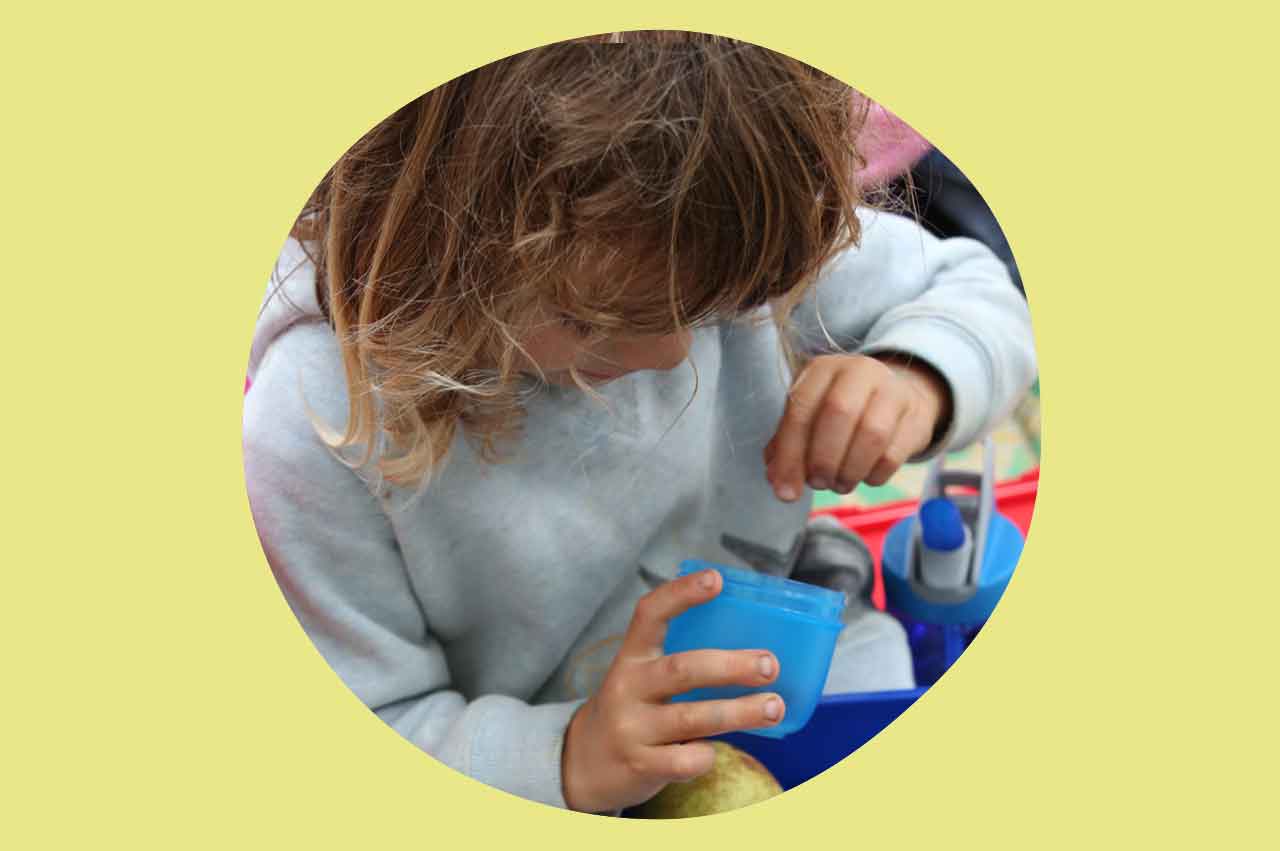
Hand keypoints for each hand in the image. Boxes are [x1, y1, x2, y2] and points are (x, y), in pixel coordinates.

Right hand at [560, 569, 784, 812]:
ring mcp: (631, 728)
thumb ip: (681, 666)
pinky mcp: (639, 764)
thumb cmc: (632, 711)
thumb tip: (754, 657)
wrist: (584, 764)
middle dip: (731, 665)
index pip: (650, 614)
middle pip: (682, 670)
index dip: (681, 593)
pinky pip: (685, 760)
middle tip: (770, 664)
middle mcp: (628, 687)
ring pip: (693, 717)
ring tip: (775, 706)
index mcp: (631, 657)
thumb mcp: (642, 679)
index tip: (716, 579)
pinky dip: (708, 755)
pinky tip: (716, 750)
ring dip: (740, 712)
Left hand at [765, 353, 950, 500]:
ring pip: (872, 434)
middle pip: (839, 412)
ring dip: (849, 470)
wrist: (895, 398)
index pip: (801, 407)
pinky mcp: (916, 416)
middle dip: (823, 459)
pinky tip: (864, 476)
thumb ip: (787, 448)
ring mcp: (892, 390)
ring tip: (839, 483)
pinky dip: (874, 475)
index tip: (786, 490)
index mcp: (822, 368)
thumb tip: (781, 485)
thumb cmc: (839, 413)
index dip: (790, 453)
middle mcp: (858, 370)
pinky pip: (893, 454)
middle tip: (818, 483)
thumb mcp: (809, 418)